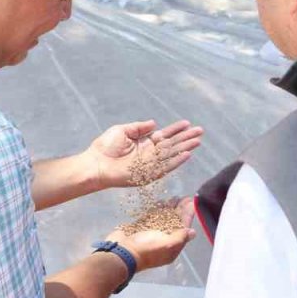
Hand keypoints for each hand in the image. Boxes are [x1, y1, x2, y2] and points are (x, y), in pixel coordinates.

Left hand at [86, 119, 203, 189]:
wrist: (96, 164)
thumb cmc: (105, 147)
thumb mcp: (123, 130)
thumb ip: (139, 127)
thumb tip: (155, 124)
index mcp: (144, 143)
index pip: (165, 135)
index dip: (176, 129)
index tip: (188, 123)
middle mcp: (150, 153)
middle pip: (172, 144)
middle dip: (186, 138)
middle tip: (201, 131)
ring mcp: (150, 164)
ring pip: (172, 154)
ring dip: (185, 148)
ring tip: (198, 141)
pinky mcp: (148, 174)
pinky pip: (165, 167)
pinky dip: (176, 161)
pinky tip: (186, 155)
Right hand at [107, 200, 197, 271]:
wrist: (121, 253)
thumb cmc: (146, 249)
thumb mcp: (167, 245)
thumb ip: (180, 237)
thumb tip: (192, 232)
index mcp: (171, 247)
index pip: (183, 228)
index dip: (188, 215)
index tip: (192, 202)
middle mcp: (163, 240)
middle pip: (175, 222)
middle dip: (180, 210)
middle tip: (185, 197)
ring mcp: (151, 233)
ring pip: (163, 218)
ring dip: (169, 208)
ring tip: (175, 197)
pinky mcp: (141, 227)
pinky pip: (152, 216)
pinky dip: (156, 209)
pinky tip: (160, 201)